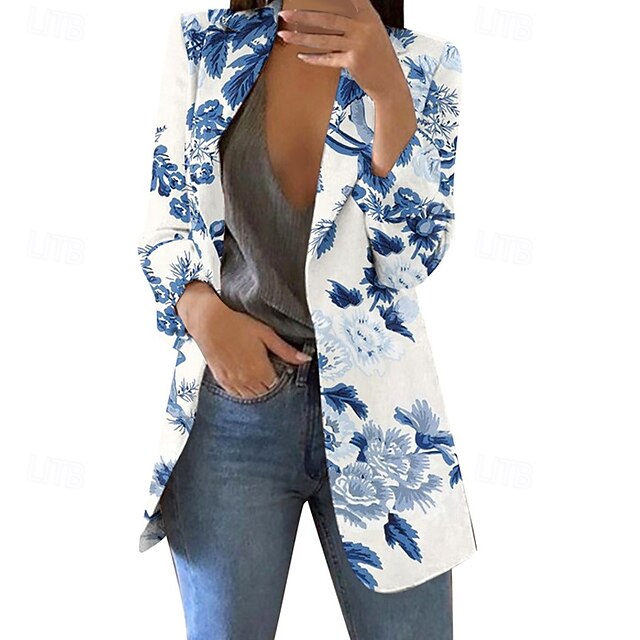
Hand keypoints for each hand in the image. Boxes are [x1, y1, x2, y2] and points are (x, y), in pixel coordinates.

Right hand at [176, 281, 311, 398]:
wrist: (209, 322)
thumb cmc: (237, 324)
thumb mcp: (266, 334)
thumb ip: (286, 350)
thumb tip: (305, 359)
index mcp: (260, 370)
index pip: (277, 386)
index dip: (281, 378)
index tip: (281, 370)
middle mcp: (247, 380)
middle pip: (265, 393)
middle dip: (270, 385)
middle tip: (270, 371)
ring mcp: (233, 382)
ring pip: (250, 396)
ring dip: (257, 390)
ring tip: (258, 375)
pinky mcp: (221, 379)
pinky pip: (236, 394)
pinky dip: (243, 391)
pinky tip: (245, 380)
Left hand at [278, 0, 416, 175]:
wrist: (389, 82)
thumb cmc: (378, 58)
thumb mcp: (372, 33)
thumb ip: (355, 22)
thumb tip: (332, 17)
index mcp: (368, 15)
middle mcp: (363, 27)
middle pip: (327, 19)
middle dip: (303, 17)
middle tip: (285, 15)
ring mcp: (358, 44)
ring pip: (323, 39)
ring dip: (301, 38)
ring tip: (284, 35)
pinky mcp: (353, 61)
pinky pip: (328, 58)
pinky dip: (314, 58)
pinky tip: (301, 56)